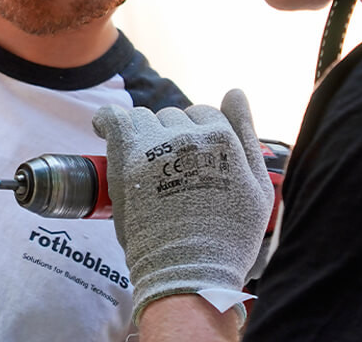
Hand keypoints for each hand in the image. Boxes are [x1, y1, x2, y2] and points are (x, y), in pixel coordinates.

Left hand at [93, 89, 274, 322]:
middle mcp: (189, 134)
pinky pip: (113, 119)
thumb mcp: (257, 188)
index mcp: (223, 138)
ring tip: (145, 164)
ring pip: (145, 118)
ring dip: (144, 134)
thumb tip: (235, 91)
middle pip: (174, 117)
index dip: (198, 135)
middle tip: (171, 172)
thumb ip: (246, 135)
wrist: (190, 270)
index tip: (193, 158)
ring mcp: (156, 145)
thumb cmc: (228, 237)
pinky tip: (104, 126)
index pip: (204, 114)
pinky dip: (107, 119)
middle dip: (172, 136)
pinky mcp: (127, 159)